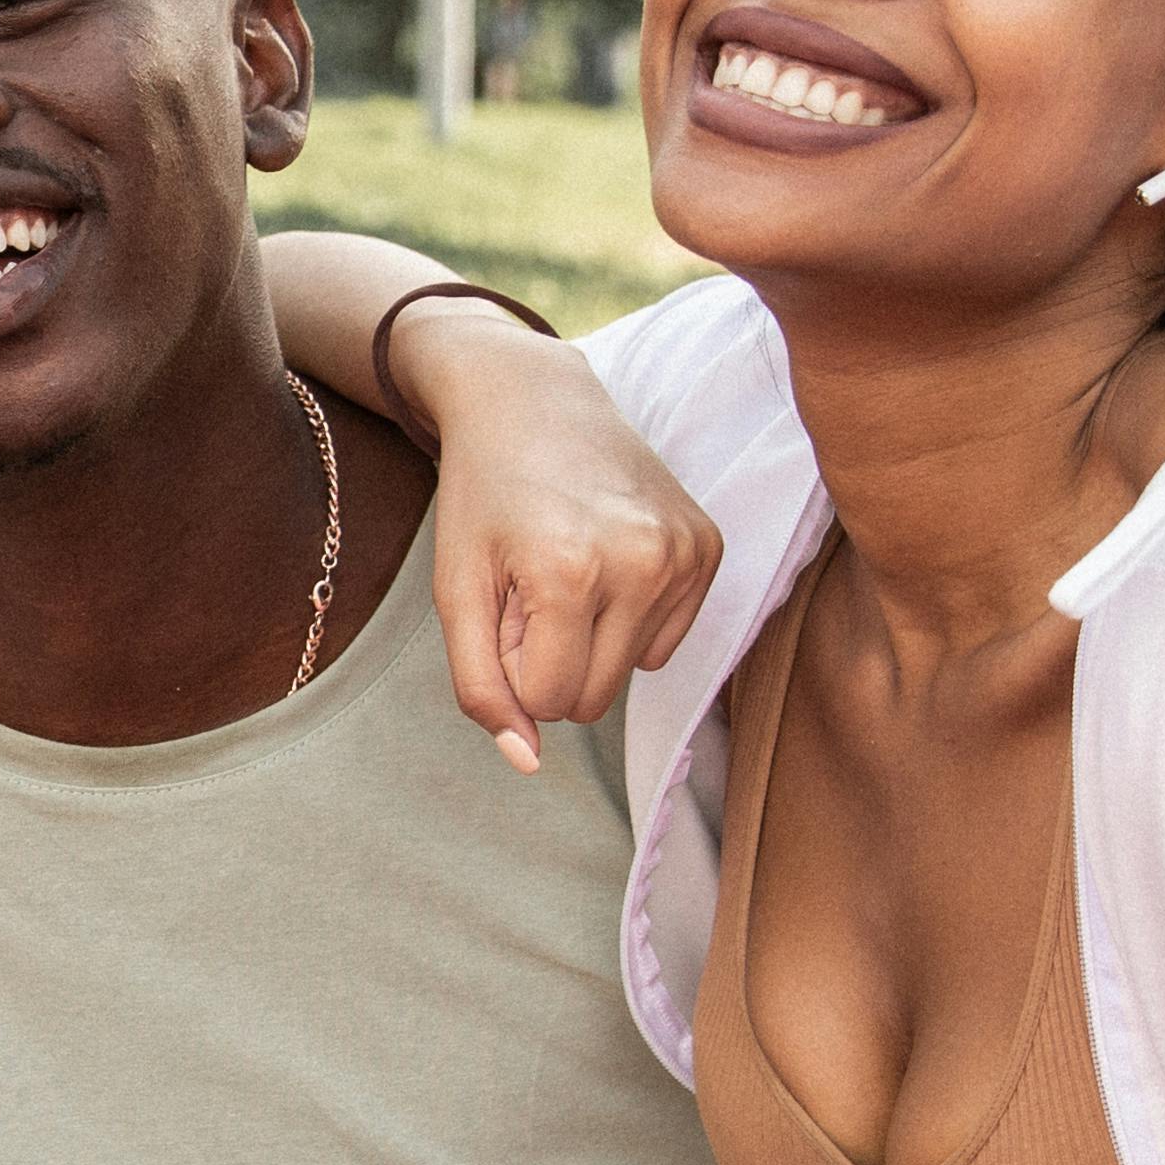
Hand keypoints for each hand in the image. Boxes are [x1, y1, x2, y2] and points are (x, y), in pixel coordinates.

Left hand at [411, 320, 722, 758]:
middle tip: (532, 588)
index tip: (503, 603)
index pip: (547, 702)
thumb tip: (526, 763)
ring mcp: (683, 553)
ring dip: (589, 641)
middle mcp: (641, 562)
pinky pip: (664, 642)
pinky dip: (628, 618)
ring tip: (567, 569)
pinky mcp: (708, 547)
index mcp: (570, 572)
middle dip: (550, 661)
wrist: (534, 401)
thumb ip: (480, 687)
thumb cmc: (484, 498)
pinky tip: (607, 559)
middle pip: (592, 700)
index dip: (512, 662)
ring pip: (630, 675)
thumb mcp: (456, 591)